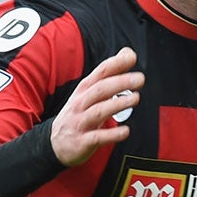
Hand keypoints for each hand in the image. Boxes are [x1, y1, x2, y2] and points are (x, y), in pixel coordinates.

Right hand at [51, 47, 141, 166]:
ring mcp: (80, 122)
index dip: (115, 64)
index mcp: (84, 90)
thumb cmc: (79, 113)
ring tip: (136, 98)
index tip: (132, 57)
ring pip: (98, 111)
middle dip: (120, 82)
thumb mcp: (90, 92)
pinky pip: (97, 137)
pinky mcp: (82, 141)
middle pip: (100, 89)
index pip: (99, 73)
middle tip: (140, 78)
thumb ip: (110, 74)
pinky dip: (112, 134)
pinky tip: (126, 131)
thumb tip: (128, 52)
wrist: (56, 144)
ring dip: (117, 104)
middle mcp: (80, 104)